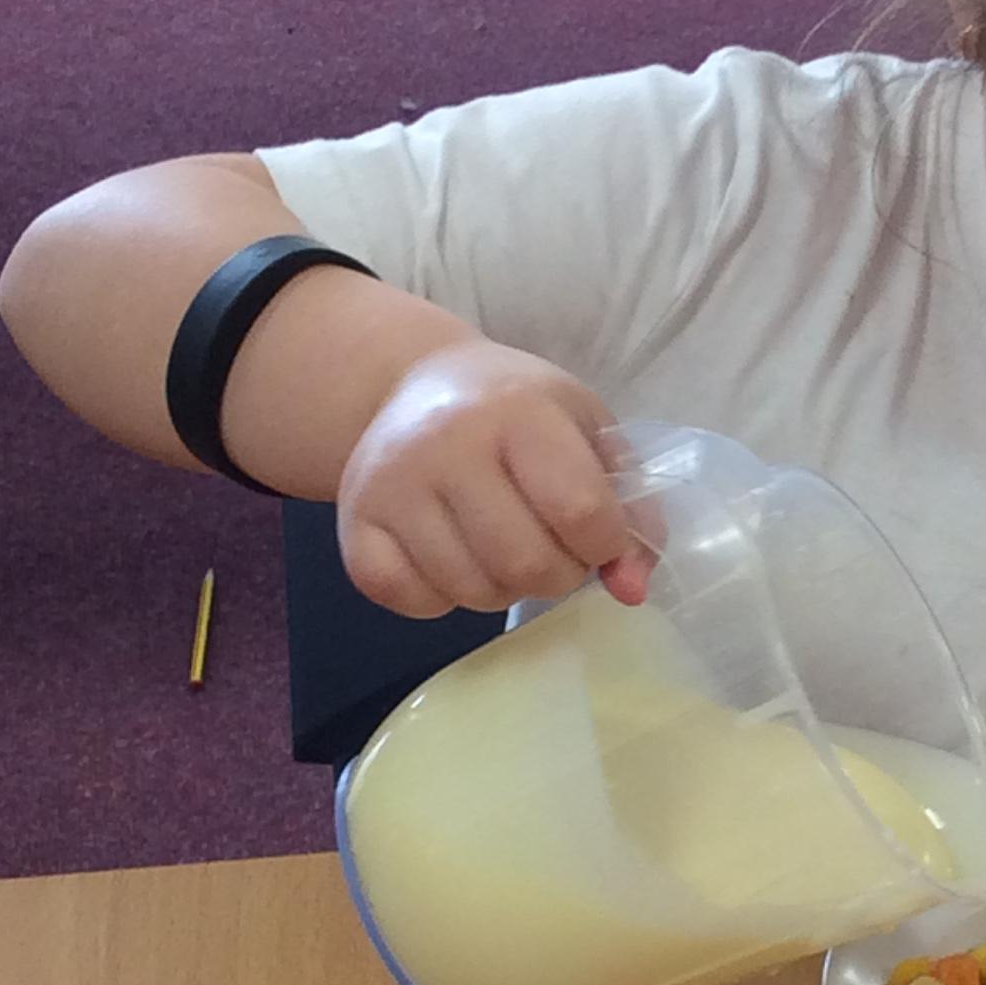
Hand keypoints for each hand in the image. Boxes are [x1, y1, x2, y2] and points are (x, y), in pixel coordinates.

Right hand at [336, 337, 653, 617]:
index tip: (600, 536)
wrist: (416, 384)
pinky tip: (453, 559)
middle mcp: (445, 443)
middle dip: (558, 574)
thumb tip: (631, 590)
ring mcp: (390, 485)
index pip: (579, 510)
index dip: (605, 544)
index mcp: (517, 410)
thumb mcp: (588, 432)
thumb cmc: (517, 411)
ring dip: (503, 589)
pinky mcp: (354, 523)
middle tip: (553, 548)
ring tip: (503, 548)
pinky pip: (410, 600)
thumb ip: (629, 508)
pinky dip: (442, 599)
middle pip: (525, 564)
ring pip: (470, 591)